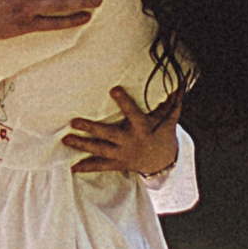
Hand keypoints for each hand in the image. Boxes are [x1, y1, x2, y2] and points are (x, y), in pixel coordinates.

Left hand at [62, 84, 179, 180]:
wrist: (162, 161)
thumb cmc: (163, 133)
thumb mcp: (169, 118)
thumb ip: (173, 100)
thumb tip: (181, 81)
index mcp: (142, 128)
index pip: (133, 113)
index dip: (124, 102)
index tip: (114, 89)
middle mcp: (130, 142)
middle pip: (108, 135)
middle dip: (91, 128)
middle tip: (73, 121)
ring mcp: (122, 154)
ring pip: (100, 150)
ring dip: (82, 145)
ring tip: (66, 139)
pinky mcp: (117, 163)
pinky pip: (101, 166)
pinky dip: (87, 167)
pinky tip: (72, 167)